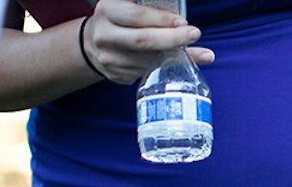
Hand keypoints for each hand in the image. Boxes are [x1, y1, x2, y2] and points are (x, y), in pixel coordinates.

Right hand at [84, 0, 214, 83]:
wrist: (92, 43)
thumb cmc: (118, 20)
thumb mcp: (126, 6)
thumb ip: (149, 10)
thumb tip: (180, 16)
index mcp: (107, 11)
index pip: (137, 16)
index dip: (162, 19)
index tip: (183, 22)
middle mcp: (104, 35)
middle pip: (143, 41)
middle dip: (172, 39)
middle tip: (195, 35)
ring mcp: (108, 58)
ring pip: (148, 61)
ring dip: (176, 58)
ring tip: (200, 54)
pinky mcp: (116, 75)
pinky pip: (146, 73)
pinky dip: (166, 69)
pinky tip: (180, 65)